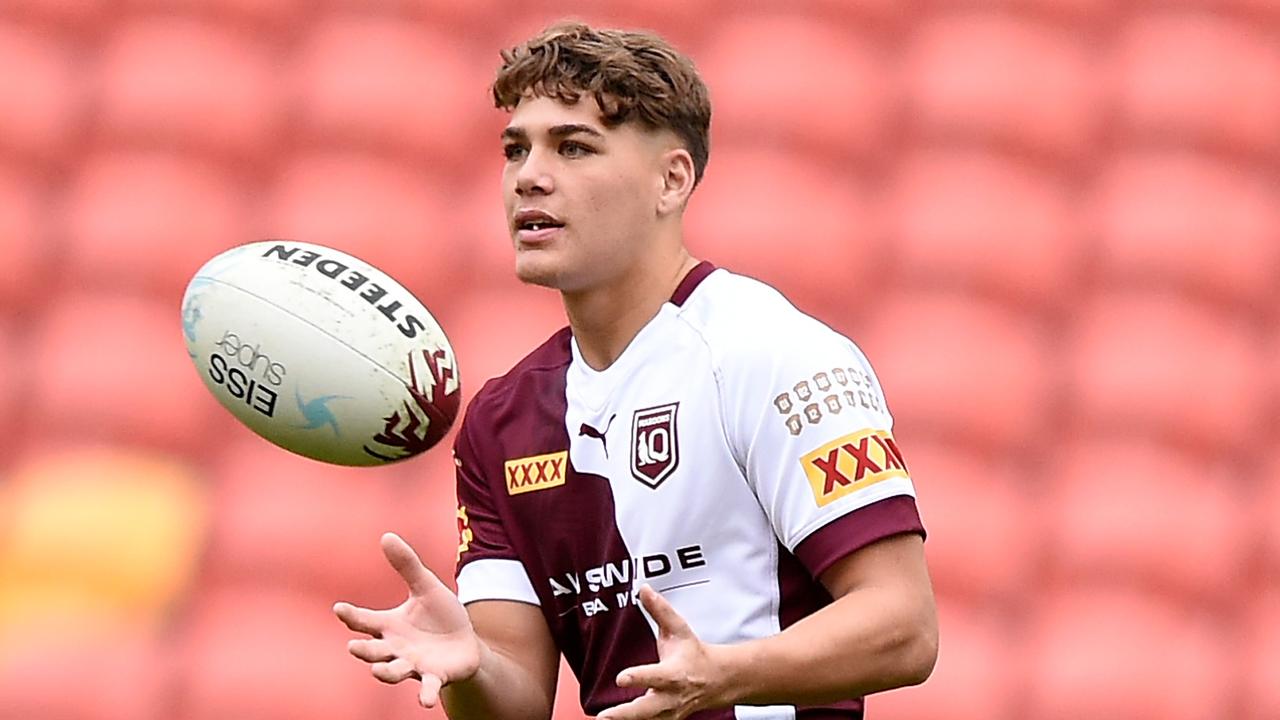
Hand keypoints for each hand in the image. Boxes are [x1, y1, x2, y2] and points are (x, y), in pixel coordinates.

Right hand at [333, 532, 481, 708]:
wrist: (465, 642)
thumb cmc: (439, 615)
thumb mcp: (426, 586)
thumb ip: (407, 564)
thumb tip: (386, 535)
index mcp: (390, 626)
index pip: (365, 621)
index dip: (351, 616)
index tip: (339, 608)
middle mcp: (396, 648)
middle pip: (374, 651)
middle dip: (364, 651)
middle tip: (355, 647)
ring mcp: (413, 665)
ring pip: (393, 672)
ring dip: (386, 673)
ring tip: (378, 671)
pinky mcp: (435, 677)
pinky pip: (428, 688)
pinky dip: (426, 695)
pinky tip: (426, 701)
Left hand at [598, 585, 729, 719]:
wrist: (718, 680)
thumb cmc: (694, 654)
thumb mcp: (679, 629)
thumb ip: (660, 610)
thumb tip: (644, 589)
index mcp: (674, 673)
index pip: (655, 676)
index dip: (638, 677)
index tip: (621, 678)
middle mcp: (671, 696)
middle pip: (646, 709)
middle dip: (625, 713)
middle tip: (604, 717)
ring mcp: (668, 712)